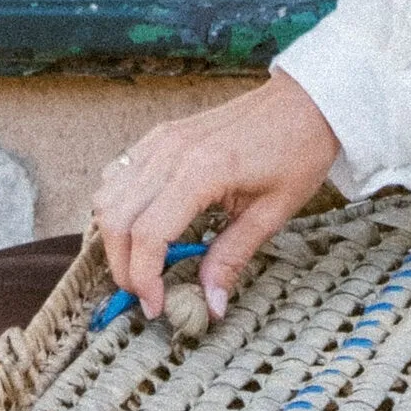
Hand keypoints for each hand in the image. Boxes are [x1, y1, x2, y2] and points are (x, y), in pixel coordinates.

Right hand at [93, 72, 342, 322]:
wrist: (303, 104)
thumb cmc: (296, 153)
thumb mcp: (271, 215)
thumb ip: (232, 258)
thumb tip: (210, 304)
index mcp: (200, 171)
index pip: (147, 234)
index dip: (143, 278)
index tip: (156, 306)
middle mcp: (169, 152)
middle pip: (115, 218)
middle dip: (121, 265)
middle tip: (145, 294)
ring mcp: (159, 141)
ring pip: (106, 196)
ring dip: (114, 238)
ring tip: (142, 266)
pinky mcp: (159, 137)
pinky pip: (118, 176)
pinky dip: (120, 209)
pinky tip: (144, 229)